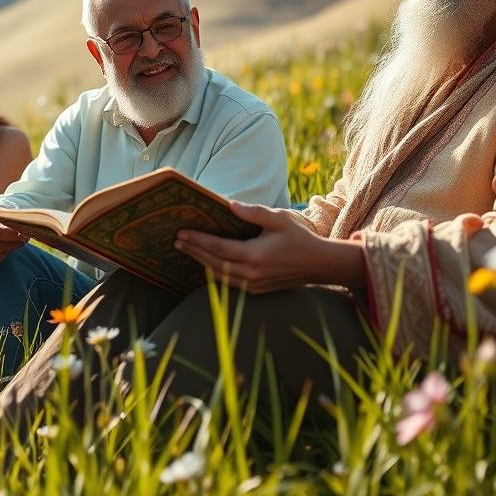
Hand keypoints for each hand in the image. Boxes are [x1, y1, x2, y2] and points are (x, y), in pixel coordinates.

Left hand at [174, 201, 363, 294]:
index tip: (181, 233)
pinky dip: (214, 272)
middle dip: (193, 251)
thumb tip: (229, 204)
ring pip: (218, 276)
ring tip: (186, 249)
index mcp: (255, 255)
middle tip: (176, 240)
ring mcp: (253, 285)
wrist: (319, 265)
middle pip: (213, 263)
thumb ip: (253, 212)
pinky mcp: (256, 290)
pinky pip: (229, 282)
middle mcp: (251, 274)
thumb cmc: (299, 238)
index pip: (218, 248)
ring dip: (200, 262)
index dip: (198, 241)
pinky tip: (205, 262)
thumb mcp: (279, 219)